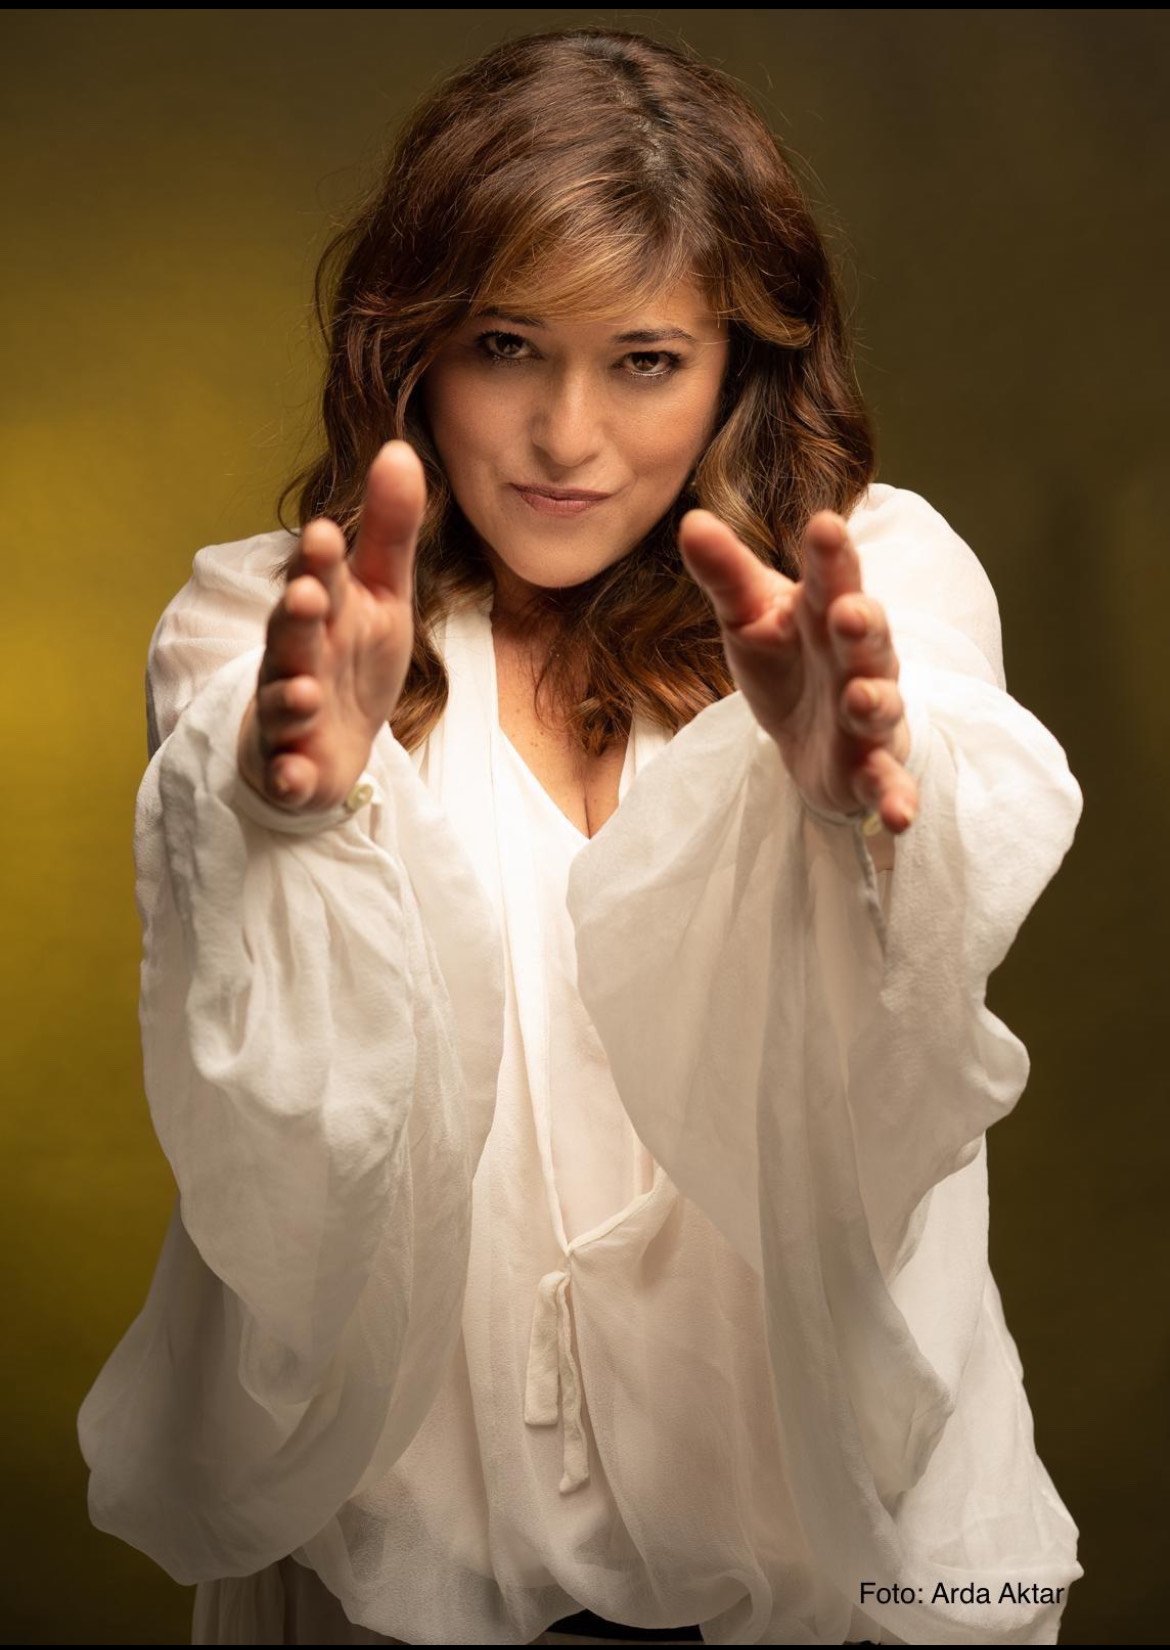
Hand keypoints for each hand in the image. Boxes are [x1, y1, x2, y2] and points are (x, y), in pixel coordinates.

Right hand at [237, 440, 424, 812]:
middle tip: (307, 596)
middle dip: (296, 617)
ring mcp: (289, 713)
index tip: (328, 533)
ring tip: (302, 691)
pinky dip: (289, 773)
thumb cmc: (353, 656)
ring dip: (288, 695)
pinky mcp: (292, 765)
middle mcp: (296, 656)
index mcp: (322, 611)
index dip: (321, 561)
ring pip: (282, 700)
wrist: (332, 741)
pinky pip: (286, 771)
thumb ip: (390, 529)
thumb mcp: (384, 594)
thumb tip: (399, 448)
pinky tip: (296, 774)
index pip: (320, 579)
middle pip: (291, 635)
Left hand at [678, 507, 917, 834]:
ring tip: (861, 697)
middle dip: (861, 623)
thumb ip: (726, 574)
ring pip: (880, 704)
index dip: (830, 554)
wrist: (806, 737)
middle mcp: (858, 658)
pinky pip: (888, 781)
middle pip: (865, 637)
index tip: (824, 524)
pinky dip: (896, 796)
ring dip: (875, 700)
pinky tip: (900, 815)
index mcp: (826, 611)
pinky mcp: (869, 767)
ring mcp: (869, 714)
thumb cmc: (786, 660)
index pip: (830, 577)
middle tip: (849, 610)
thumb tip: (692, 520)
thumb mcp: (749, 618)